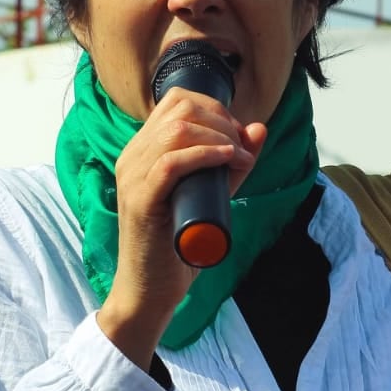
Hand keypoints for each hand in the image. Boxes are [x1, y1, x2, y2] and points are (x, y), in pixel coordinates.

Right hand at [98, 87, 264, 368]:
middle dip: (222, 121)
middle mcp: (132, 157)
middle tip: (243, 148)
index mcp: (142, 151)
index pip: (176, 100)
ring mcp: (133, 177)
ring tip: (239, 157)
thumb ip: (231, 164)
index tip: (238, 135)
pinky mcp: (141, 200)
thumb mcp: (211, 194)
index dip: (215, 108)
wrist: (150, 290)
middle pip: (179, 109)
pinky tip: (228, 160)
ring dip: (219, 137)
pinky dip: (205, 155)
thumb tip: (258, 129)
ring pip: (176, 131)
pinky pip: (170, 163)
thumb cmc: (177, 245)